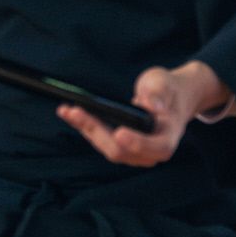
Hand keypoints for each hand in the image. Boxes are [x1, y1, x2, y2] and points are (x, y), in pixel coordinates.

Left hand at [57, 60, 233, 167]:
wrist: (168, 97)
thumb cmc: (167, 89)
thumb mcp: (164, 84)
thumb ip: (159, 93)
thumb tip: (152, 105)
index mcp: (169, 136)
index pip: (158, 148)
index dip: (138, 143)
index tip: (120, 133)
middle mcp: (151, 150)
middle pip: (122, 150)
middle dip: (96, 130)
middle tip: (75, 111)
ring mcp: (134, 152)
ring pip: (106, 147)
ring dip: (84, 128)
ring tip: (66, 110)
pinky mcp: (118, 146)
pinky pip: (99, 140)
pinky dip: (83, 126)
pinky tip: (68, 113)